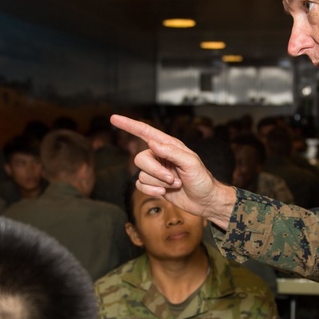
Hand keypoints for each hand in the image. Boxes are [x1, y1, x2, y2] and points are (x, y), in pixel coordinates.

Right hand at [111, 115, 236, 228]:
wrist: (204, 201)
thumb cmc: (202, 179)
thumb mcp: (191, 162)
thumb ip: (171, 151)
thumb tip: (151, 142)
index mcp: (168, 145)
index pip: (145, 132)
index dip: (129, 125)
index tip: (114, 118)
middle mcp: (159, 156)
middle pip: (140, 158)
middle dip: (156, 172)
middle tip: (172, 179)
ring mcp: (155, 170)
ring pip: (141, 174)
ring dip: (158, 183)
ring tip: (174, 184)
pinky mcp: (153, 184)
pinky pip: (140, 185)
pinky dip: (152, 190)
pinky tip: (165, 192)